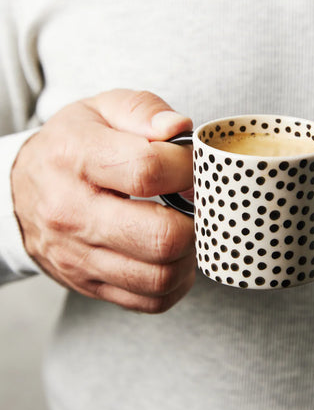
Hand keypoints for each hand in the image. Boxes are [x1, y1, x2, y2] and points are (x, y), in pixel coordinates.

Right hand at [11, 89, 194, 312]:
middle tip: (197, 203)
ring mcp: (79, 256)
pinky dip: (177, 282)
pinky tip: (175, 256)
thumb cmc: (71, 146)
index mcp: (76, 157)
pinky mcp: (89, 284)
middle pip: (160, 236)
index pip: (148, 170)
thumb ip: (144, 111)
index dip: (187, 167)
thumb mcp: (101, 109)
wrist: (20, 190)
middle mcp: (73, 213)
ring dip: (190, 254)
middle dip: (197, 219)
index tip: (192, 165)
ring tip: (187, 228)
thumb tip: (179, 129)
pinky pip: (150, 300)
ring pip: (160, 276)